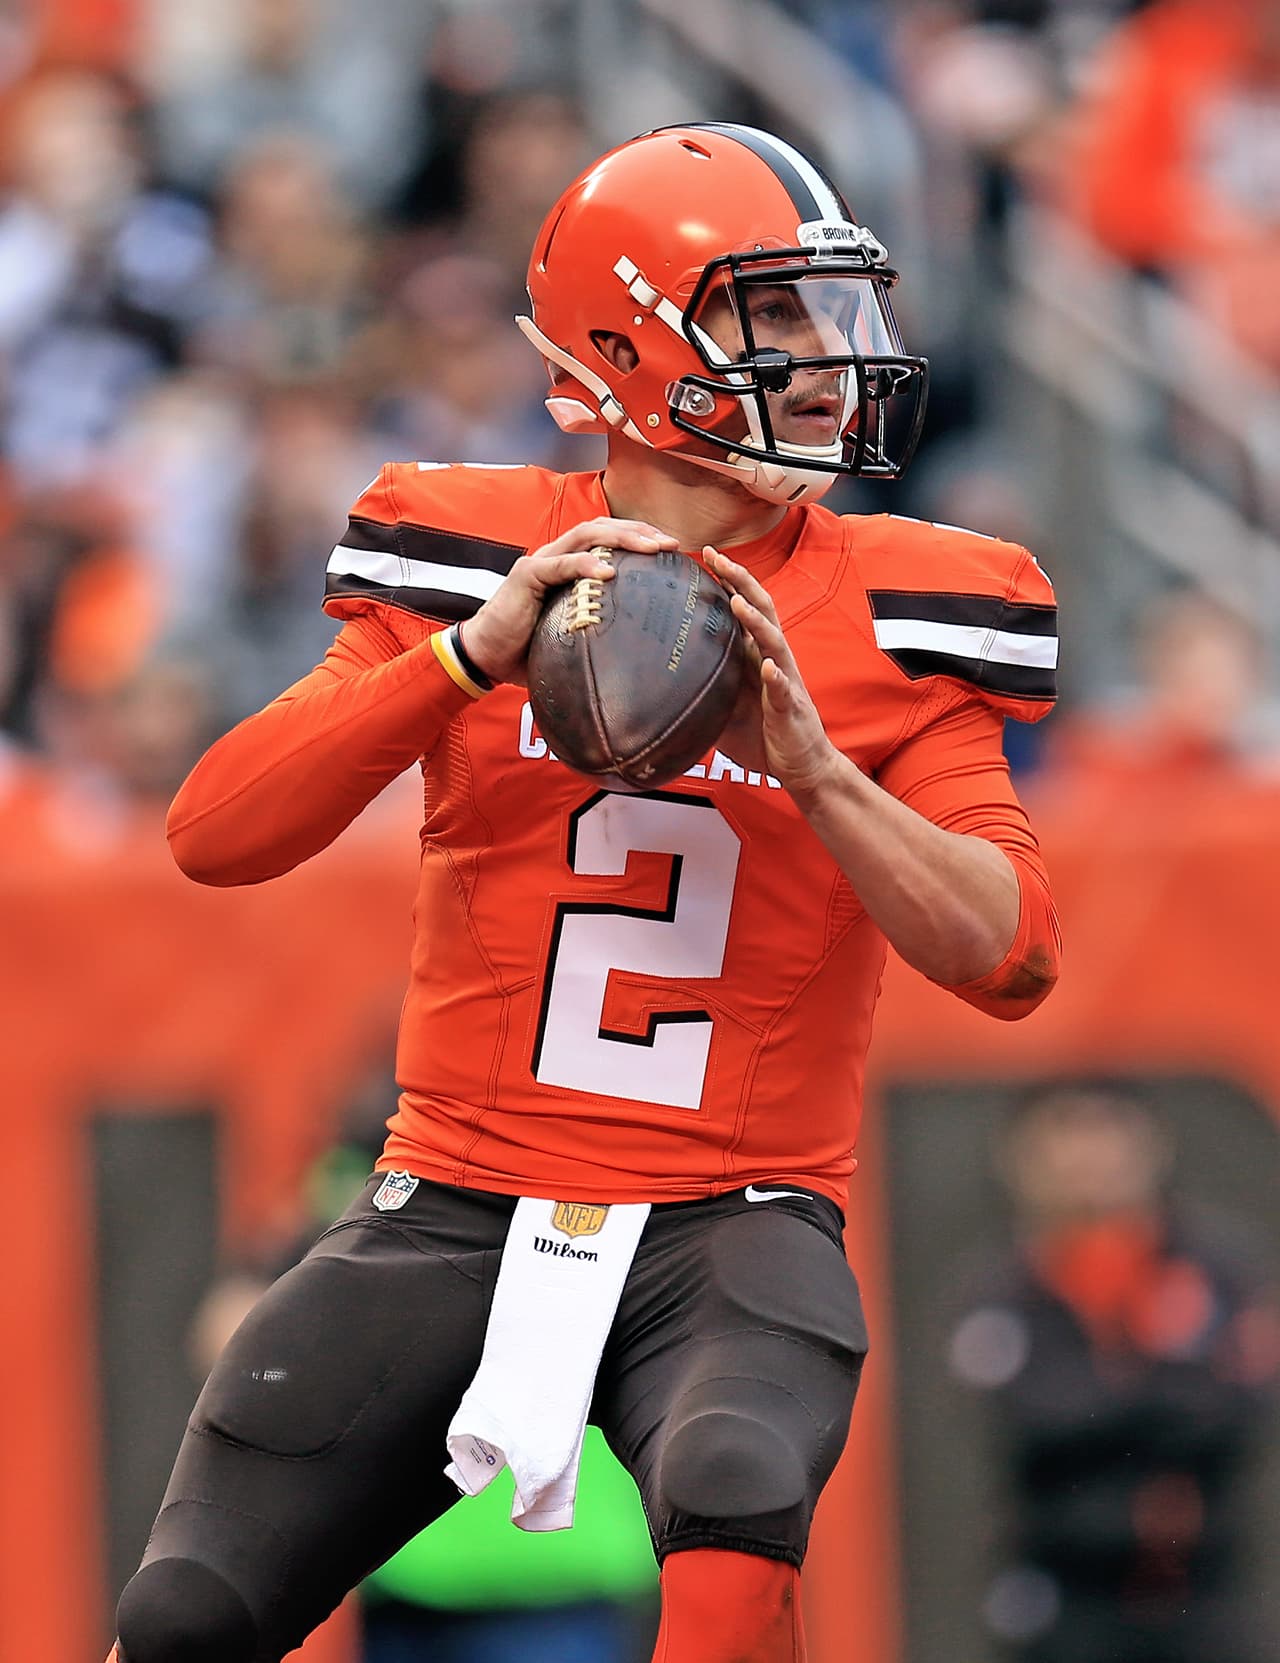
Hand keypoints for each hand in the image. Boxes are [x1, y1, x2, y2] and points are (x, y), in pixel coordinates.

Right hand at [461, 518, 677, 685]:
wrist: (486, 656)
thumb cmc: (529, 648)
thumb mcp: (573, 633)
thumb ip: (599, 627)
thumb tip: (640, 648)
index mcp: (568, 565)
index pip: (607, 538)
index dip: (639, 538)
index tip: (670, 550)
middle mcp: (556, 556)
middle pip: (602, 528)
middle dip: (640, 531)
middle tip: (670, 544)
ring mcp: (541, 563)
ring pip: (586, 535)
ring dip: (622, 538)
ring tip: (650, 548)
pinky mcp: (526, 575)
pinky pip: (560, 565)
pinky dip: (585, 564)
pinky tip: (608, 572)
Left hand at [705, 548, 839, 803]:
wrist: (799, 764)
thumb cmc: (762, 732)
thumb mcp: (723, 703)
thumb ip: (704, 681)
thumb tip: (659, 672)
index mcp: (755, 653)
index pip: (743, 606)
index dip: (727, 579)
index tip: (704, 553)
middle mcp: (772, 658)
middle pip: (760, 609)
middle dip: (740, 581)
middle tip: (718, 556)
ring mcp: (784, 680)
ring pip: (773, 641)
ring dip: (755, 621)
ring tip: (737, 602)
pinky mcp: (790, 707)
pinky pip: (783, 689)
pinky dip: (775, 676)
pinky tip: (767, 665)